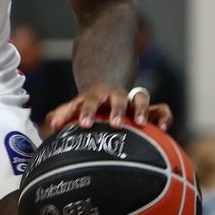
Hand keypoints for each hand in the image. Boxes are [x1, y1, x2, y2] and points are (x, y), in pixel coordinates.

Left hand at [45, 83, 173, 133]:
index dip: (86, 111)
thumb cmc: (88, 105)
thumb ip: (62, 114)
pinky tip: (163, 128)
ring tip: (141, 123)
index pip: (89, 102)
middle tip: (115, 124)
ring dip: (141, 108)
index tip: (83, 124)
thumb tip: (50, 125)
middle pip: (117, 98)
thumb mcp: (74, 106)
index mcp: (95, 98)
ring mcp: (133, 101)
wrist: (106, 86)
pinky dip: (164, 116)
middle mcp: (115, 97)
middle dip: (117, 109)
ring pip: (141, 97)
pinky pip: (161, 109)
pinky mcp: (148, 109)